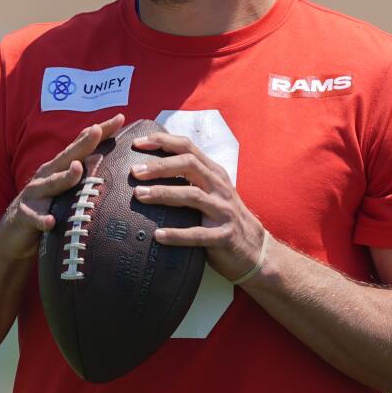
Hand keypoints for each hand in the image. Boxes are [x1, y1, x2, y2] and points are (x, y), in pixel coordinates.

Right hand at [0, 113, 125, 259]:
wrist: (12, 235)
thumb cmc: (46, 210)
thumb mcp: (65, 192)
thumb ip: (85, 180)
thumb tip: (119, 170)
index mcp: (59, 168)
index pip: (82, 145)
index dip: (100, 132)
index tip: (120, 118)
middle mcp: (47, 176)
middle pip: (68, 157)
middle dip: (83, 143)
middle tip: (97, 130)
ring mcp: (35, 195)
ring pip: (52, 184)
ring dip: (65, 177)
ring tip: (77, 169)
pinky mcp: (25, 215)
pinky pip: (34, 217)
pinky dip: (42, 219)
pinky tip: (51, 221)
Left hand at [130, 132, 267, 282]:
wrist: (256, 250)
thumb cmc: (223, 218)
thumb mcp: (212, 192)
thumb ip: (190, 179)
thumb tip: (148, 169)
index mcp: (214, 173)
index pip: (188, 147)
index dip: (163, 142)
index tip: (138, 143)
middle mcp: (220, 187)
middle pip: (189, 165)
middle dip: (159, 166)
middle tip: (135, 171)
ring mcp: (224, 211)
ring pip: (192, 196)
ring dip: (163, 193)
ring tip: (139, 195)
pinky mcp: (224, 236)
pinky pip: (197, 234)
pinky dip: (176, 235)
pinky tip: (158, 235)